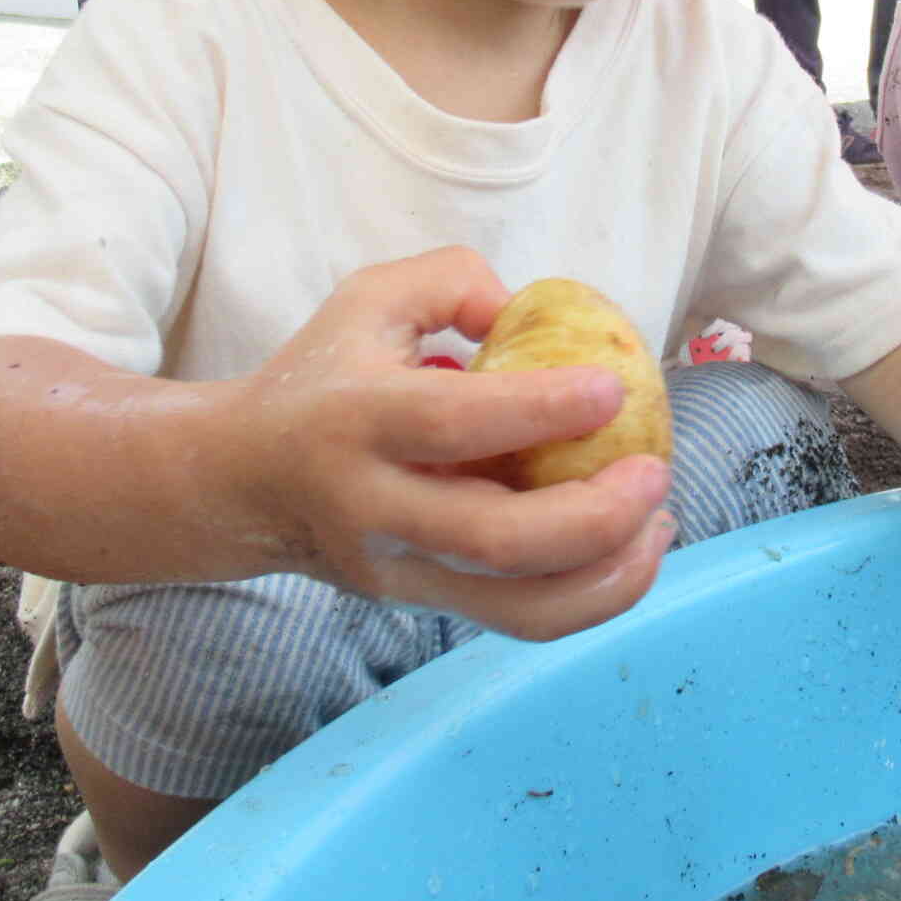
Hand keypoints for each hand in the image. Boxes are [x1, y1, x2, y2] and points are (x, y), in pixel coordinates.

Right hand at [238, 246, 675, 642]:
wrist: (240, 481)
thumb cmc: (322, 375)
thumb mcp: (370, 298)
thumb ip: (453, 280)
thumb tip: (532, 311)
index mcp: (358, 419)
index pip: (456, 422)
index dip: (541, 408)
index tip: (614, 386)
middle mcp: (375, 507)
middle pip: (494, 540)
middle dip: (593, 515)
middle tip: (654, 471)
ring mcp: (398, 570)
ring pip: (514, 605)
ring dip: (606, 577)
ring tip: (660, 524)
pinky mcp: (420, 604)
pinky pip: (516, 620)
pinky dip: (589, 598)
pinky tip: (633, 552)